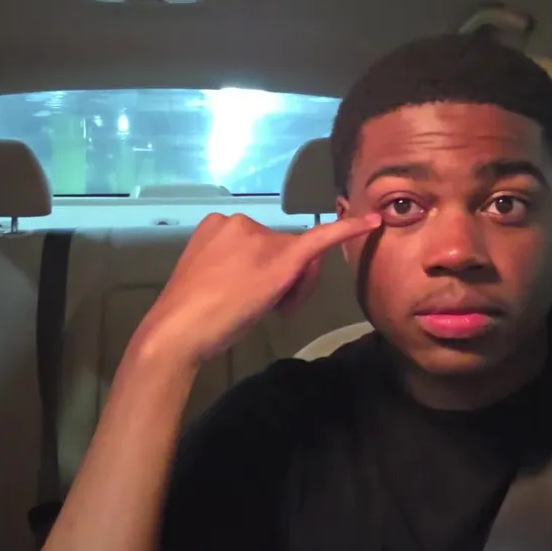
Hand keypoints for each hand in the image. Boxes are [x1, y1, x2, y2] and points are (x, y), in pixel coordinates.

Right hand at [134, 212, 381, 364]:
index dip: (267, 271)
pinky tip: (371, 222)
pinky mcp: (283, 258)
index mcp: (219, 225)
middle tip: (271, 310)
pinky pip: (321, 239)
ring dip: (295, 285)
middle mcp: (241, 222)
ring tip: (271, 311)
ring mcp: (262, 239)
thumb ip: (238, 268)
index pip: (261, 244)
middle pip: (283, 247)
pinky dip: (348, 229)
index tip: (254, 290)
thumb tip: (266, 276)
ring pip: (298, 258)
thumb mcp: (212, 281)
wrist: (180, 328)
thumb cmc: (190, 315)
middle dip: (286, 278)